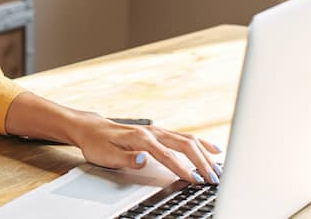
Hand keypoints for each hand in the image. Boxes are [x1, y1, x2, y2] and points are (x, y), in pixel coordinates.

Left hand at [72, 116, 222, 184]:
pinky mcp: (160, 133)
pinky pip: (185, 138)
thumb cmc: (98, 143)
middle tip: (214, 179)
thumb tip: (144, 159)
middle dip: (202, 163)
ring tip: (218, 170)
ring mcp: (158, 131)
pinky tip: (214, 151)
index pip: (168, 156)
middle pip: (185, 146)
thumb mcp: (107, 155)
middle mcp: (153, 132)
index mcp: (142, 138)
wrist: (92, 129)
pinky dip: (202, 144)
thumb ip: (127, 159)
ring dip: (205, 155)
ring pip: (189, 141)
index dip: (183, 169)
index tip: (196, 181)